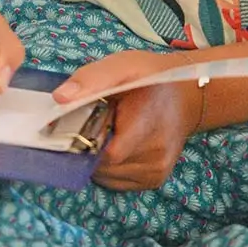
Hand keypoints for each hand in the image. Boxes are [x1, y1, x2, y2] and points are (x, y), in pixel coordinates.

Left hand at [55, 51, 204, 191]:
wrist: (187, 95)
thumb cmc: (152, 79)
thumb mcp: (123, 66)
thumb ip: (92, 79)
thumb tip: (60, 98)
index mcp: (147, 123)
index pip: (107, 153)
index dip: (86, 142)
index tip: (84, 124)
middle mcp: (156, 155)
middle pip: (103, 166)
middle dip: (90, 148)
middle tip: (98, 124)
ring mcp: (156, 171)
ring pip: (108, 176)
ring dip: (99, 158)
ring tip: (111, 133)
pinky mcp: (154, 180)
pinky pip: (118, 180)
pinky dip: (109, 167)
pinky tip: (118, 145)